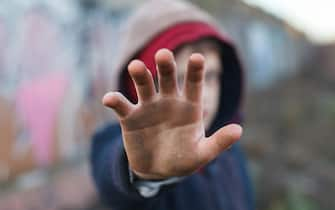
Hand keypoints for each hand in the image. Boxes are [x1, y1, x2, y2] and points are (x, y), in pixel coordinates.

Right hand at [102, 49, 241, 178]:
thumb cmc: (183, 159)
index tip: (198, 58)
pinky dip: (115, 100)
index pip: (193, 85)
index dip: (195, 72)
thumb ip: (218, 143)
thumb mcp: (201, 154)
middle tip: (163, 55)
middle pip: (167, 78)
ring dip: (139, 75)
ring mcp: (148, 107)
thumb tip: (239, 130)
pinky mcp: (130, 117)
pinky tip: (109, 99)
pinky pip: (122, 105)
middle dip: (165, 66)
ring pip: (144, 85)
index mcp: (189, 106)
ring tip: (135, 66)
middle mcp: (168, 101)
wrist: (158, 170)